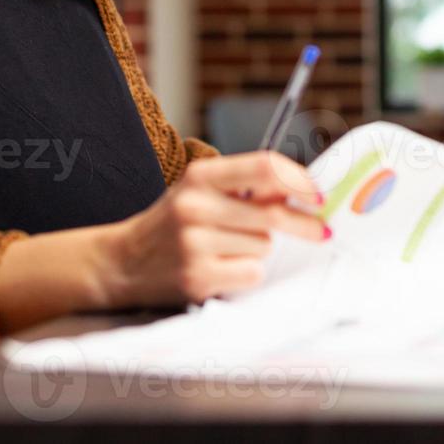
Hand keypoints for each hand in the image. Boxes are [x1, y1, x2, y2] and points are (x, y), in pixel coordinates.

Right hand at [95, 151, 328, 306]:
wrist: (122, 262)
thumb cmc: (173, 224)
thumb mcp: (200, 192)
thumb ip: (245, 187)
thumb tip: (301, 190)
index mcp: (199, 176)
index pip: (263, 166)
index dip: (298, 179)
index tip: (318, 193)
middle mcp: (194, 205)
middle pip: (271, 213)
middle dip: (302, 224)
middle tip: (321, 230)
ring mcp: (194, 243)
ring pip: (263, 245)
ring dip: (258, 250)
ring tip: (228, 249)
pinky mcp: (196, 277)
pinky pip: (250, 273)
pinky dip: (246, 273)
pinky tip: (222, 269)